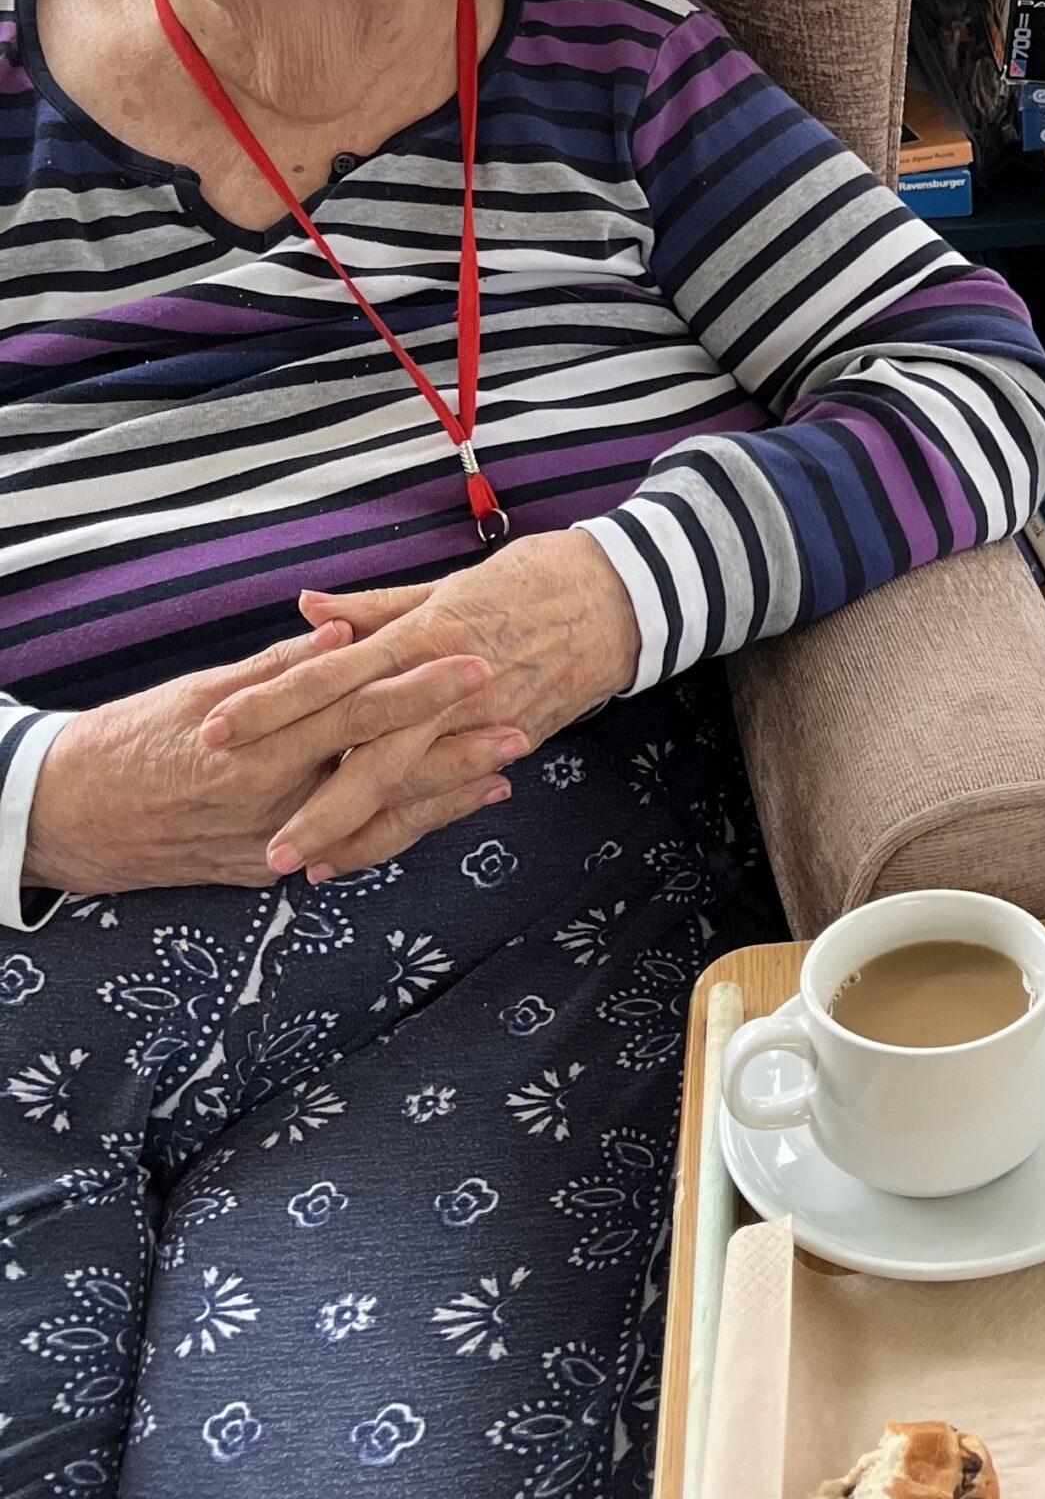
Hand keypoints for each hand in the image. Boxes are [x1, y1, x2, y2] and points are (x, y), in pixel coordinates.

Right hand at [24, 621, 512, 898]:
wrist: (70, 817)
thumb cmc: (132, 740)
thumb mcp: (202, 691)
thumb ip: (281, 666)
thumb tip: (343, 629)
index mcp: (259, 745)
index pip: (356, 708)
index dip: (420, 684)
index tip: (475, 660)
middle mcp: (274, 799)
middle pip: (384, 769)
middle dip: (456, 747)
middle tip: (519, 721)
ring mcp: (276, 841)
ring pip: (380, 818)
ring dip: (447, 794)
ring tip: (506, 769)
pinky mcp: (271, 869)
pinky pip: (352, 852)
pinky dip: (405, 831)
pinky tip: (452, 811)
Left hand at [201, 530, 641, 879]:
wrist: (628, 596)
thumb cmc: (537, 576)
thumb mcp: (448, 582)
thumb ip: (374, 608)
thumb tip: (305, 610)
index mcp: (424, 635)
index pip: (332, 676)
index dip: (273, 707)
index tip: (217, 733)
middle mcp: (449, 686)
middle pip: (371, 755)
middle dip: (317, 808)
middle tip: (266, 850)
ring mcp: (485, 719)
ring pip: (413, 788)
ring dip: (360, 831)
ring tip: (308, 865)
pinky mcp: (516, 738)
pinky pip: (454, 789)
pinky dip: (414, 821)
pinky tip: (376, 845)